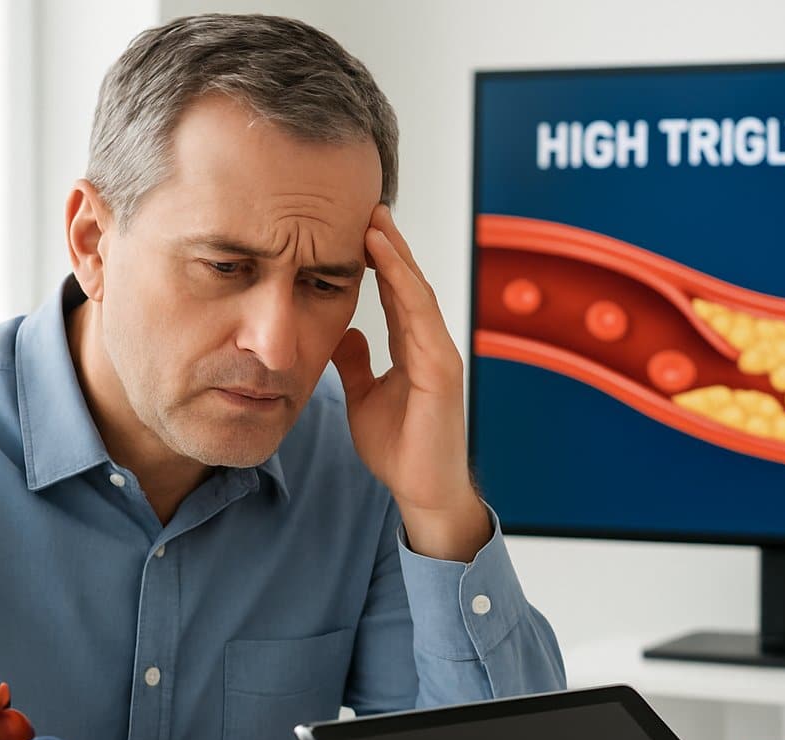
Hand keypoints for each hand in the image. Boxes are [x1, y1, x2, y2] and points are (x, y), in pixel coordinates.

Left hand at [331, 205, 490, 561]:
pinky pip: (422, 317)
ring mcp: (439, 355)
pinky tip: (386, 258)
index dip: (378, 259)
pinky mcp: (441, 370)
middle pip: (408, 282)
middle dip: (388, 243)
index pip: (395, 292)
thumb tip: (343, 333)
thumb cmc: (402, 450)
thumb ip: (355, 364)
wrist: (422, 491)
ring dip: (396, 253)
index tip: (354, 225)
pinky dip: (404, 284)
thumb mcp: (363, 397)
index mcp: (412, 349)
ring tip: (375, 219)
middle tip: (366, 203)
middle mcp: (429, 345)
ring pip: (417, 291)